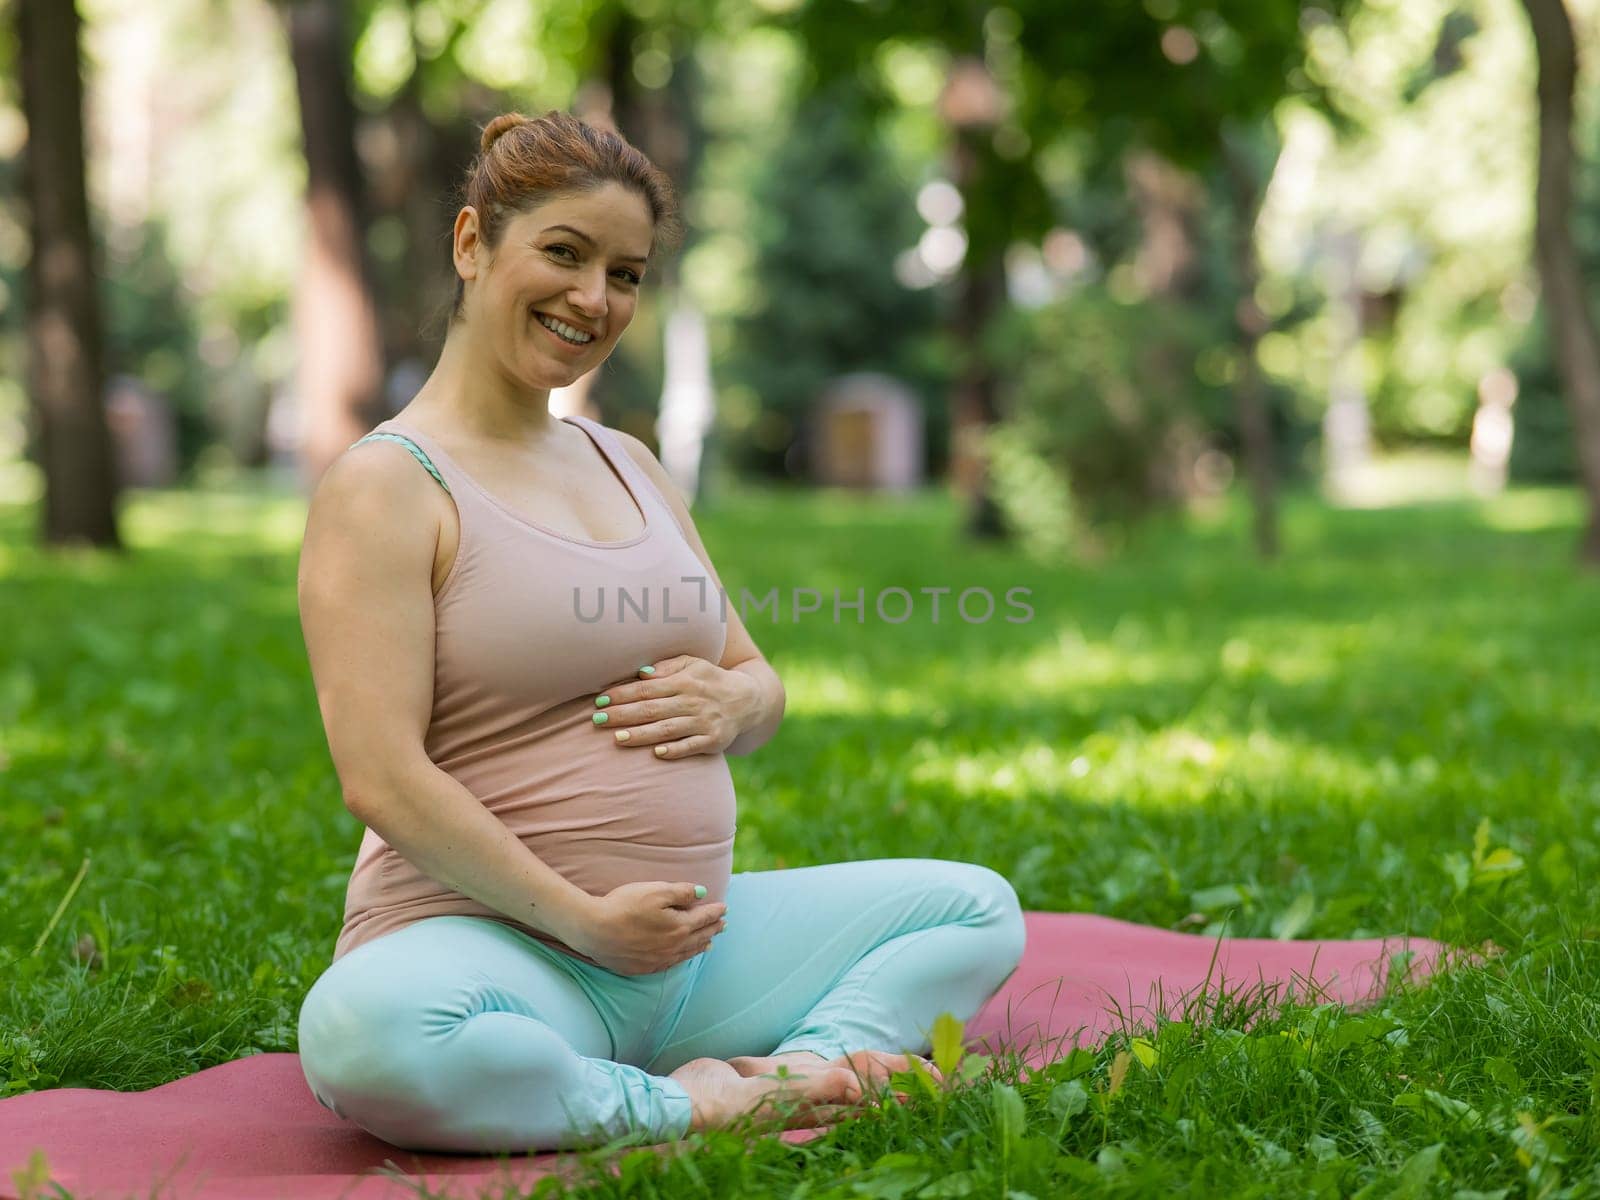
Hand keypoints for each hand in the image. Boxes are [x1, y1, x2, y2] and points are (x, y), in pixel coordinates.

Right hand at [561, 881, 727, 975]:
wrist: (594, 930)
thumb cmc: (624, 906)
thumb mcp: (655, 891)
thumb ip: (681, 892)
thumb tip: (701, 893)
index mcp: (679, 926)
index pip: (703, 918)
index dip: (715, 912)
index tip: (725, 908)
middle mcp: (673, 946)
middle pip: (699, 937)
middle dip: (713, 929)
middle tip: (723, 925)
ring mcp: (658, 959)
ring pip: (687, 953)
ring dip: (701, 946)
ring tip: (710, 943)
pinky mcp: (644, 967)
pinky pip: (671, 963)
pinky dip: (682, 958)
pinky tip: (682, 957)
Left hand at [593, 656, 758, 759]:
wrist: (748, 700)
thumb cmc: (710, 680)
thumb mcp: (693, 664)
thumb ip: (667, 667)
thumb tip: (641, 673)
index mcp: (684, 681)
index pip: (648, 688)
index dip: (623, 694)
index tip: (601, 700)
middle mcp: (693, 701)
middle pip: (652, 709)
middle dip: (623, 714)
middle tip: (597, 719)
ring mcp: (703, 722)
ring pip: (667, 729)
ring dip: (641, 734)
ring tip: (617, 738)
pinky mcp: (713, 741)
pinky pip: (691, 747)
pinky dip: (675, 750)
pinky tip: (656, 754)